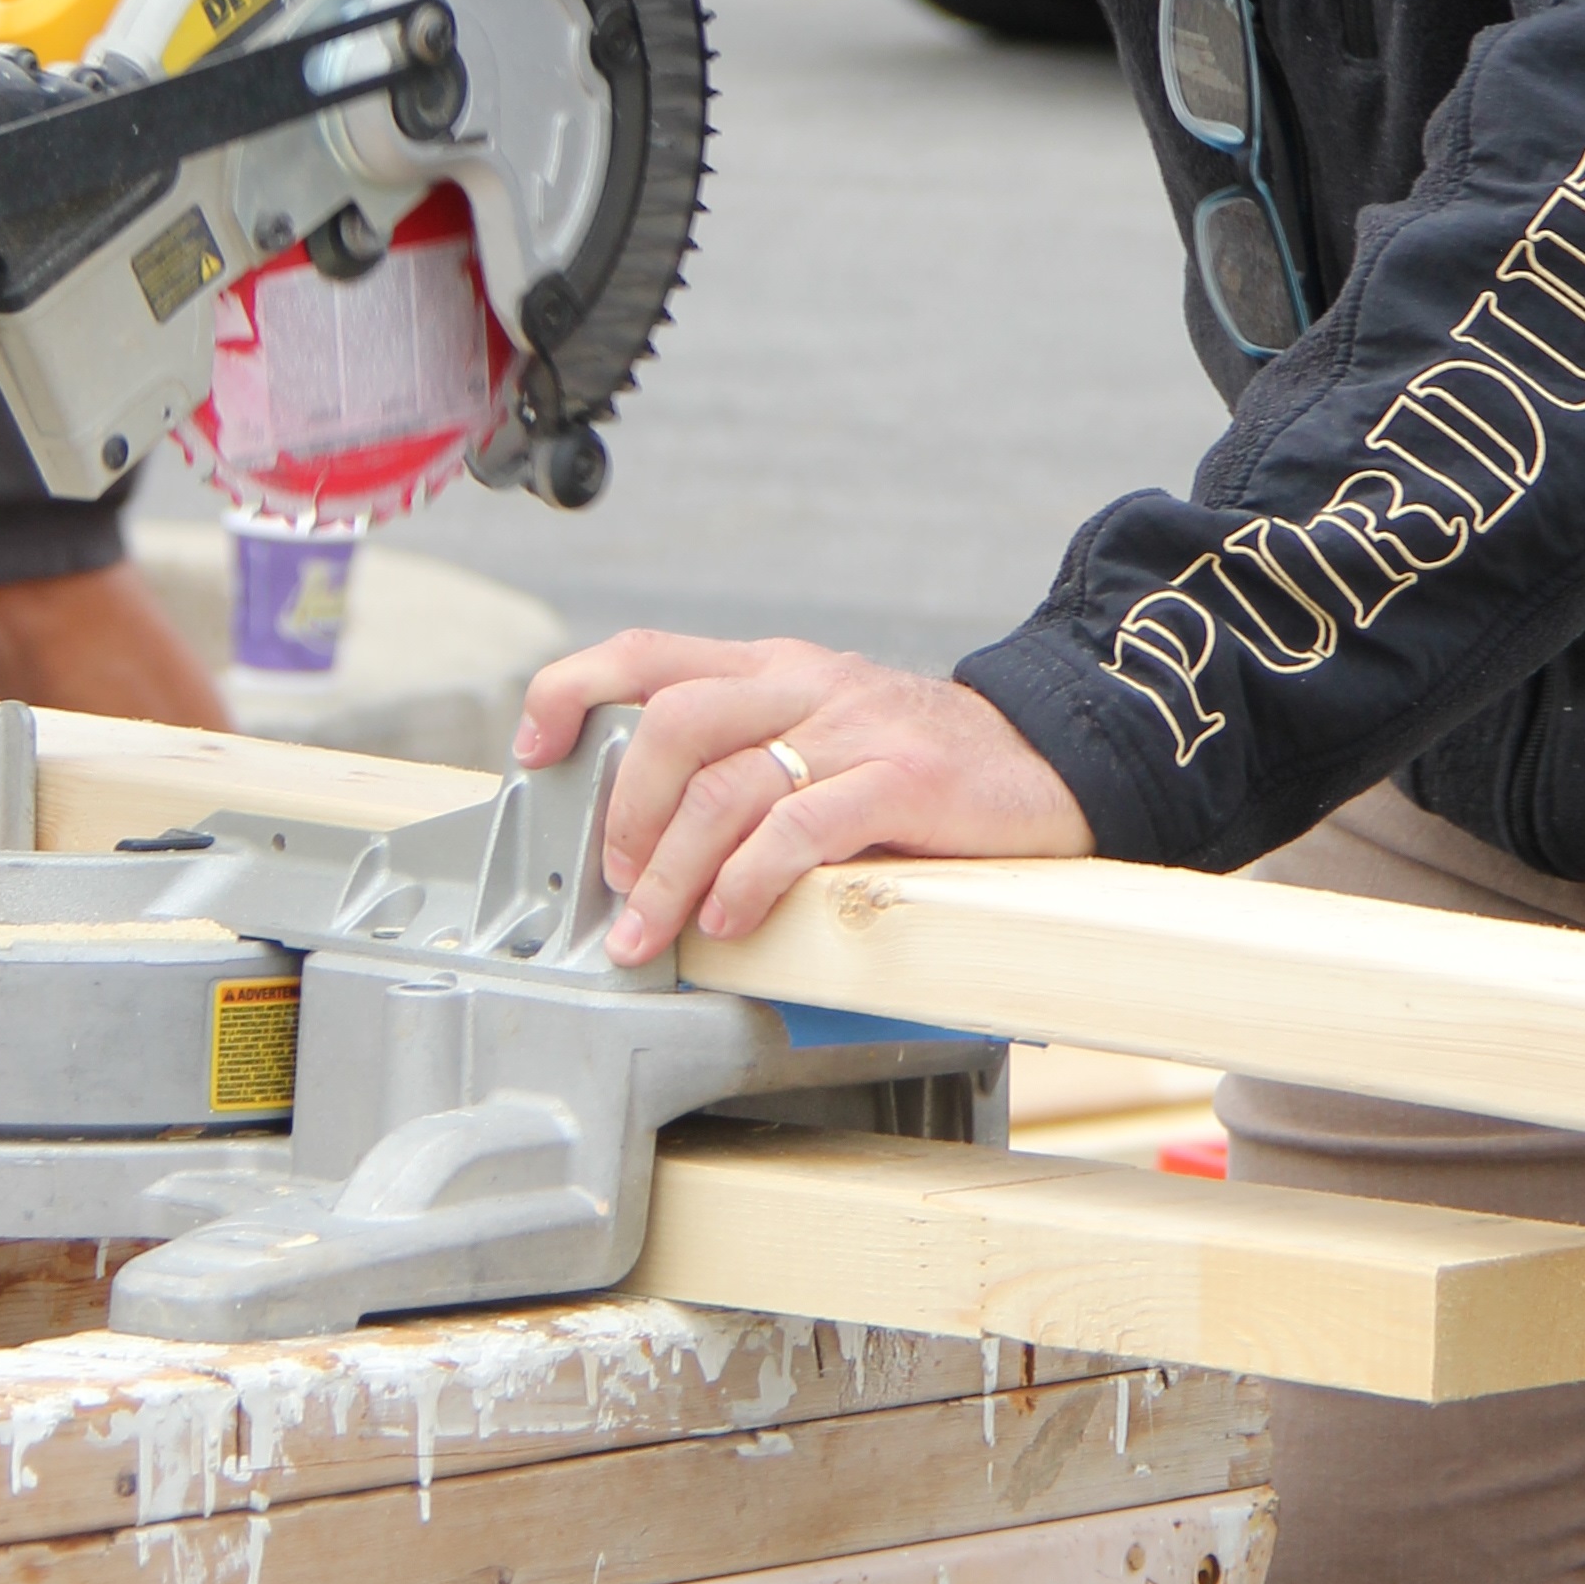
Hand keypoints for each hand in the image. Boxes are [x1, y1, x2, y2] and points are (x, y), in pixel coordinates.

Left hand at [512, 630, 1096, 953]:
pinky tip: (733, 916)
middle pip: (676, 723)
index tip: (532, 749)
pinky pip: (804, 826)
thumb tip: (641, 839)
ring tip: (656, 930)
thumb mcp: (822, 737)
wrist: (1051, 759)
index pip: (649, 653)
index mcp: (775, 669)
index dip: (574, 691)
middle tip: (618, 884)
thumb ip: (744, 766)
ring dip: (672, 872)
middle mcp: (807, 685)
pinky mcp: (905, 783)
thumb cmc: (921, 768)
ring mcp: (857, 729)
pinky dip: (751, 877)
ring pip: (729, 787)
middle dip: (626, 812)